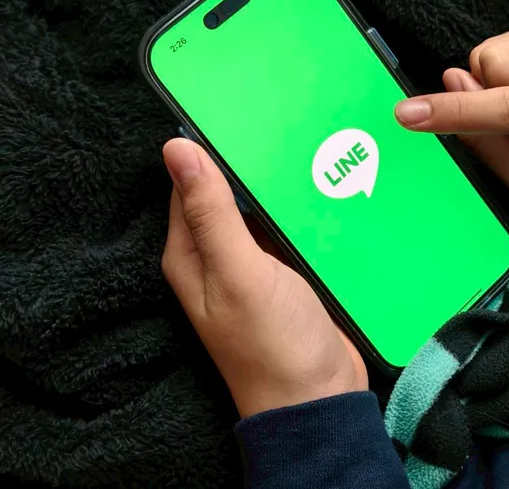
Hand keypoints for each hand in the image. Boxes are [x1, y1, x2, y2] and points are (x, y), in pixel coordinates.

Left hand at [161, 138, 366, 417]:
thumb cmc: (272, 342)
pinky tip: (325, 191)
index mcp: (191, 254)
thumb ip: (210, 213)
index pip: (189, 185)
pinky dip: (301, 213)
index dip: (209, 150)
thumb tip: (176, 149)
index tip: (242, 116)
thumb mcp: (238, 272)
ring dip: (281, 188)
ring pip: (263, 212)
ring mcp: (254, 268)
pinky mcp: (286, 276)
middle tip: (287, 128)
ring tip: (312, 150)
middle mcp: (217, 258)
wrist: (318, 399)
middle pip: (229, 196)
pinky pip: (289, 232)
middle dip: (252, 166)